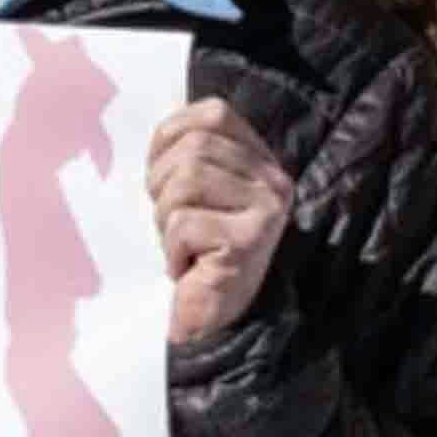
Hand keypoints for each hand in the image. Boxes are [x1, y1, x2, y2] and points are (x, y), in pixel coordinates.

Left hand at [147, 95, 290, 343]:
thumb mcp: (199, 194)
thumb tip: (165, 131)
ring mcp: (266, 210)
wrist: (215, 322)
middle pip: (193, 148)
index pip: (213, 114)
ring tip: (182, 246)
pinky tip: (188, 267)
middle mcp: (274, 181)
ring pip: (185, 182)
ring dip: (165, 219)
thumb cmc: (199, 256)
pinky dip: (171, 249)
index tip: (164, 176)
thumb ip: (192, 156)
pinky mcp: (248, 241)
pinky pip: (183, 223)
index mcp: (263, 162)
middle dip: (162, 185)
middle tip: (173, 225)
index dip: (172, 137)